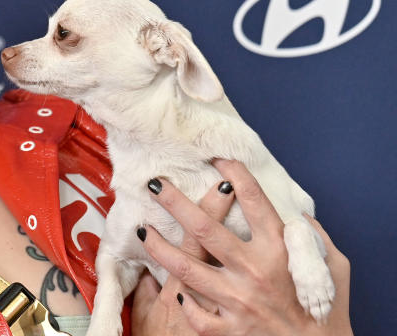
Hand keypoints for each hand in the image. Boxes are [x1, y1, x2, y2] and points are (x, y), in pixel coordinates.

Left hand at [138, 159, 352, 335]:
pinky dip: (183, 301)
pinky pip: (195, 313)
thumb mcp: (333, 267)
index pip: (255, 201)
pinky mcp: (230, 328)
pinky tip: (174, 289)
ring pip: (187, 268)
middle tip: (156, 184)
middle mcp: (255, 271)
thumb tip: (298, 215)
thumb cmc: (328, 310)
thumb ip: (313, 238)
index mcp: (280, 250)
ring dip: (160, 247)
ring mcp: (238, 300)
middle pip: (205, 228)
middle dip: (175, 202)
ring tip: (145, 231)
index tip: (219, 160)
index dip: (236, 175)